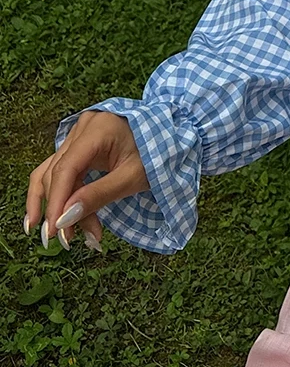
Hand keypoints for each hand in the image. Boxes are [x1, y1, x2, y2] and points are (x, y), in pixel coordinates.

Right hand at [25, 110, 147, 251]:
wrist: (173, 137)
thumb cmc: (159, 154)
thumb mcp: (132, 177)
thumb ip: (99, 195)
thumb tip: (65, 218)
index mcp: (98, 129)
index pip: (66, 168)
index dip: (57, 201)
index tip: (55, 231)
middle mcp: (83, 127)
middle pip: (59, 172)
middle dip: (62, 208)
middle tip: (71, 239)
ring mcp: (80, 133)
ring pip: (56, 173)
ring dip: (59, 205)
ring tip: (64, 235)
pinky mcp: (80, 144)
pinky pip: (60, 169)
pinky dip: (55, 193)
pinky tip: (40, 216)